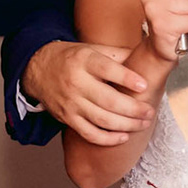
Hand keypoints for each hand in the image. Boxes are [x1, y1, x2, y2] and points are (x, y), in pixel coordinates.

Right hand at [23, 42, 152, 145]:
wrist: (37, 70)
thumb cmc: (72, 59)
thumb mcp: (92, 48)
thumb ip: (118, 54)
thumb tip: (149, 55)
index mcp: (85, 61)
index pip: (107, 70)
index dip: (127, 79)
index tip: (144, 85)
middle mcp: (77, 82)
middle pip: (109, 100)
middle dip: (134, 109)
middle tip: (150, 111)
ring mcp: (71, 103)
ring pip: (102, 120)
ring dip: (126, 125)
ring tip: (143, 124)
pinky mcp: (67, 118)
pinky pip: (89, 133)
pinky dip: (108, 139)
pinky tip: (124, 136)